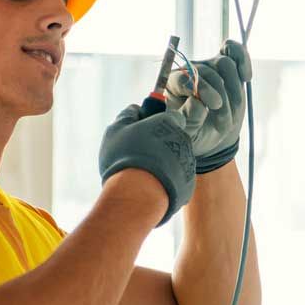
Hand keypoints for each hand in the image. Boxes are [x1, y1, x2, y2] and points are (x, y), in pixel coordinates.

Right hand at [99, 102, 197, 224]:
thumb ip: (127, 115)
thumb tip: (135, 109)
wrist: (138, 195)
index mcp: (169, 122)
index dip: (155, 122)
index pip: (170, 116)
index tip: (141, 131)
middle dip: (158, 146)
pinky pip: (175, 182)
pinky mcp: (188, 187)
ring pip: (174, 161)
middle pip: (171, 140)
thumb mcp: (116, 129)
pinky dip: (165, 184)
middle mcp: (183, 141)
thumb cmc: (125, 157)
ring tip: (142, 176)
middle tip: (137, 155)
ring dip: (162, 165)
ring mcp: (188, 165)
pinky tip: (150, 188)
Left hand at [166, 39, 252, 172]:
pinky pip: (234, 51)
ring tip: (232, 117)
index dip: (201, 88)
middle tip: (224, 123)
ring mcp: (209, 66)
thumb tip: (198, 102)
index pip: (184, 76)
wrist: (209, 134)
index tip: (215, 104)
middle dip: (221, 97)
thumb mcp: (185, 133)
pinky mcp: (226, 67)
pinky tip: (246, 77)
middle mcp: (189, 71)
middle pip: (208, 71)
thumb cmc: (192, 133)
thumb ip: (188, 118)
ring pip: (224, 64)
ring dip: (234, 91)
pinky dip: (243, 59)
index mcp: (171, 84)